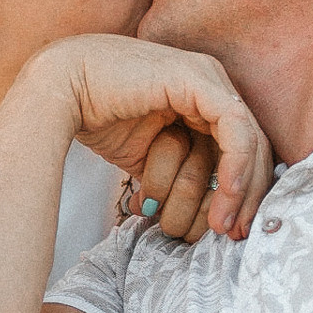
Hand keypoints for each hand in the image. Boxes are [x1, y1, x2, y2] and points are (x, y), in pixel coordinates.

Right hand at [36, 35, 272, 239]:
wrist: (59, 91)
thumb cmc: (97, 120)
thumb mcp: (151, 157)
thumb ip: (181, 175)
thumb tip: (208, 220)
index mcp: (203, 100)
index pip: (243, 149)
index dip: (245, 192)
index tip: (232, 230)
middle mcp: (212, 85)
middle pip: (253, 147)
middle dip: (249, 197)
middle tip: (236, 234)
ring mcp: (208, 77)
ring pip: (249, 143)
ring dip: (236, 192)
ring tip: (219, 225)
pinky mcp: (198, 78)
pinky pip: (235, 130)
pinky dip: (236, 167)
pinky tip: (227, 196)